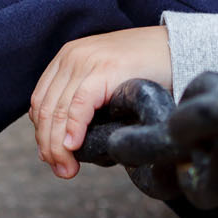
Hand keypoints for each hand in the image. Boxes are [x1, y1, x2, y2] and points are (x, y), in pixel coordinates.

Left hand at [28, 25, 170, 179]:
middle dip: (48, 145)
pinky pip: (78, 106)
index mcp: (68, 57)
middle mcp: (72, 56)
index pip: (41, 101)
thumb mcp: (106, 80)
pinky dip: (72, 130)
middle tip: (60, 170)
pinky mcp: (104, 69)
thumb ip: (84, 98)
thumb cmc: (146, 69)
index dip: (42, 134)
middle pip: (46, 109)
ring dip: (58, 145)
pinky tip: (74, 148)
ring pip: (58, 111)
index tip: (52, 158)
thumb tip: (66, 138)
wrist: (176, 47)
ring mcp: (86, 61)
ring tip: (67, 168)